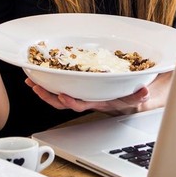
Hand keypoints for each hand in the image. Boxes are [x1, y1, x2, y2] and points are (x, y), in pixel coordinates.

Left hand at [25, 80, 149, 115]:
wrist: (128, 97)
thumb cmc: (130, 96)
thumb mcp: (137, 96)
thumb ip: (140, 95)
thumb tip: (144, 92)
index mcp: (98, 101)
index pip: (82, 104)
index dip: (71, 101)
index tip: (62, 95)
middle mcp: (86, 98)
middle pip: (63, 102)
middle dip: (48, 96)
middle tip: (36, 87)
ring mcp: (80, 93)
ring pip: (58, 94)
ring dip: (44, 89)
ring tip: (31, 81)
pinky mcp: (77, 86)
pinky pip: (60, 85)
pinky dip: (49, 80)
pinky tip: (39, 73)